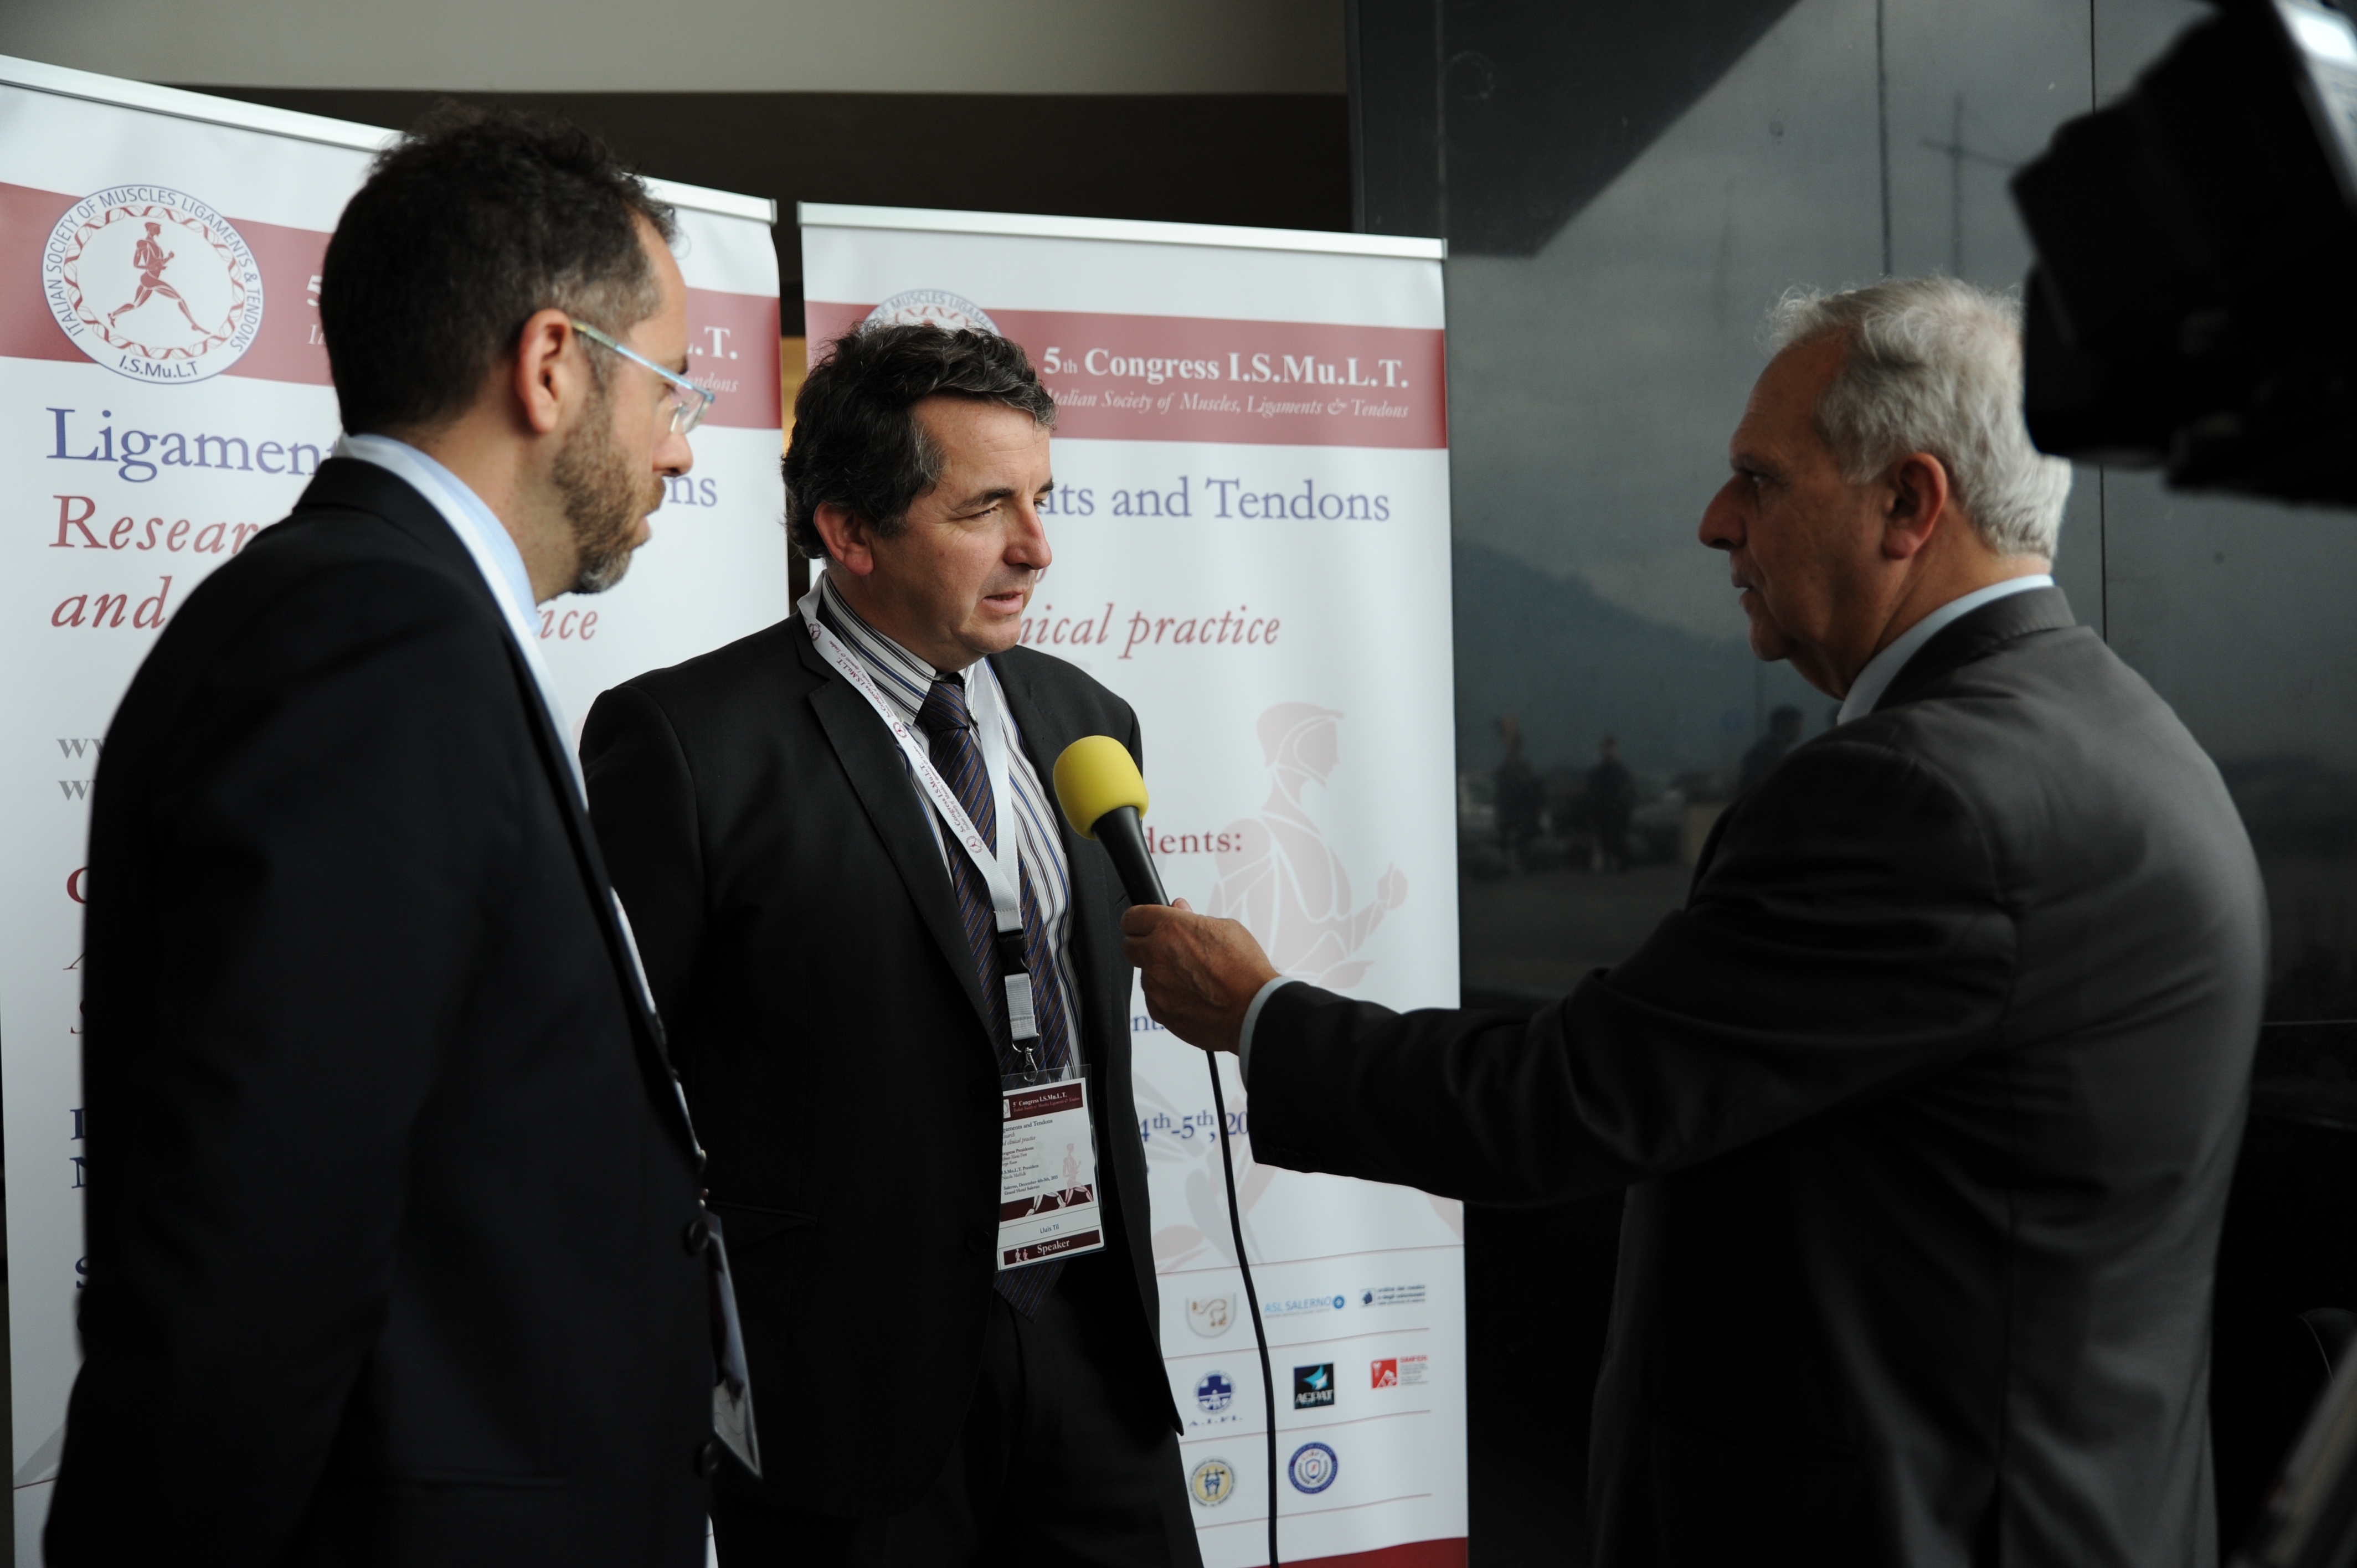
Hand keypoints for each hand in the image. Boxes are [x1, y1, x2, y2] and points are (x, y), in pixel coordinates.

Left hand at [1120, 899, 1279, 1055]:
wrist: (1254, 1010)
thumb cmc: (1245, 970)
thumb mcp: (1225, 928)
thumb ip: (1192, 918)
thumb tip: (1178, 909)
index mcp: (1170, 928)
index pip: (1132, 917)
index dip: (1140, 921)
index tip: (1145, 925)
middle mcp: (1156, 956)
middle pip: (1129, 946)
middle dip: (1143, 945)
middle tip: (1165, 949)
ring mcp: (1155, 986)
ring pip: (1145, 975)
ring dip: (1159, 974)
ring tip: (1192, 978)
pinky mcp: (1159, 1011)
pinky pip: (1155, 999)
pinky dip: (1168, 997)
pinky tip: (1193, 996)